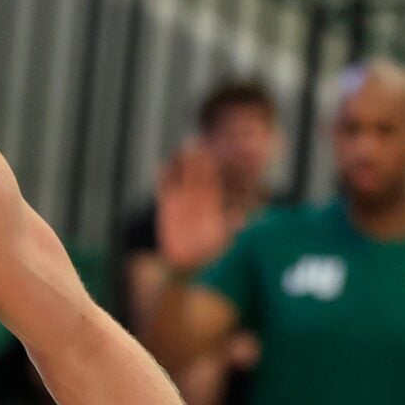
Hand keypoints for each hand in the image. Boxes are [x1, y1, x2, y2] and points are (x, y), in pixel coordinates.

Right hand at [154, 142, 232, 273]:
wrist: (184, 263)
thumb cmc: (207, 252)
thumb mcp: (221, 241)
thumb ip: (229, 228)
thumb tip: (243, 220)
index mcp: (214, 202)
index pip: (218, 181)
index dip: (220, 168)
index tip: (220, 153)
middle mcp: (200, 197)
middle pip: (200, 174)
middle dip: (201, 159)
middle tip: (201, 141)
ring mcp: (183, 200)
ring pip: (183, 177)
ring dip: (182, 164)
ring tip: (182, 149)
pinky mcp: (167, 205)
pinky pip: (165, 189)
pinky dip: (163, 179)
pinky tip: (161, 167)